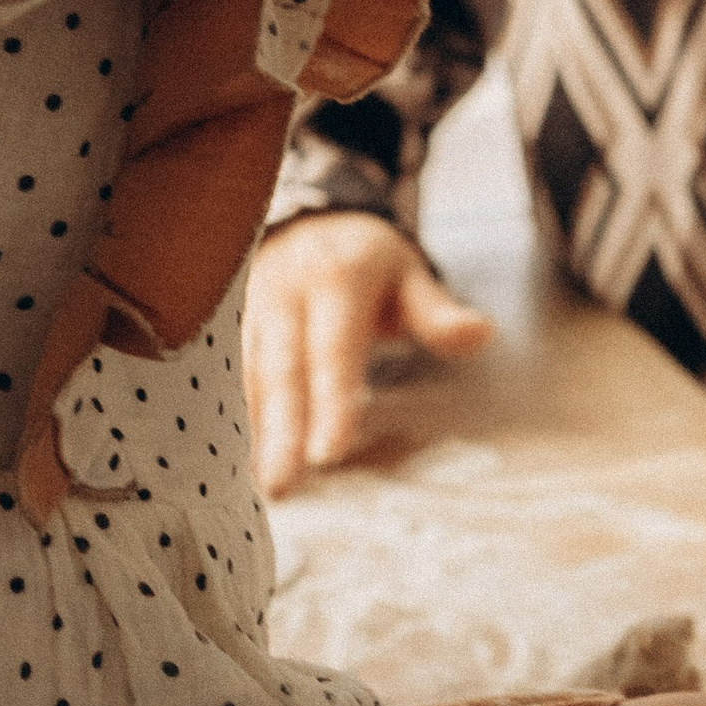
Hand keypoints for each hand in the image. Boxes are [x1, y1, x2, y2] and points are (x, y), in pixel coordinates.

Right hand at [242, 210, 493, 493]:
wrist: (305, 219)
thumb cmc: (365, 259)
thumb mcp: (408, 272)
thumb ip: (437, 311)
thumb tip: (482, 334)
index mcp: (335, 279)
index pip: (333, 350)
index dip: (331, 402)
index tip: (329, 453)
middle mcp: (284, 292)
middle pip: (281, 371)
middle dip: (279, 432)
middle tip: (281, 487)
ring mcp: (249, 309)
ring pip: (244, 376)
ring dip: (249, 431)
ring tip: (259, 484)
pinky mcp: (227, 325)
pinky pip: (223, 375)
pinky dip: (229, 417)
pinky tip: (234, 461)